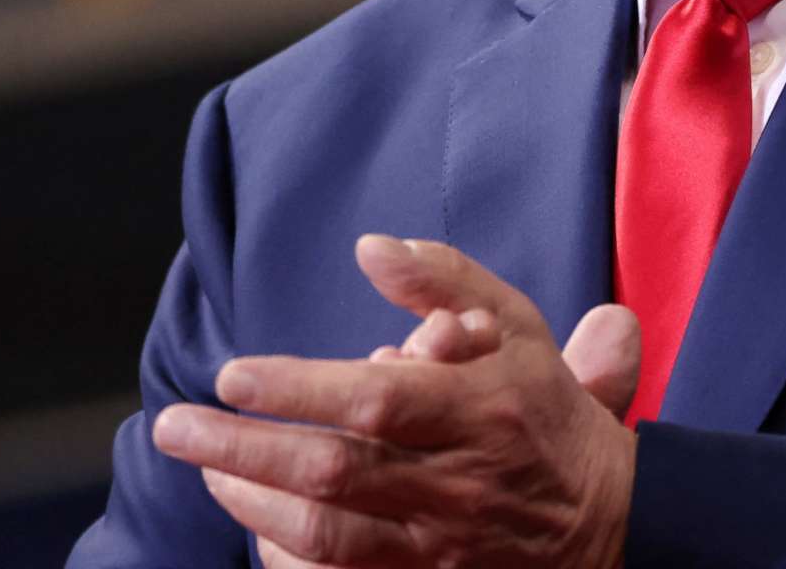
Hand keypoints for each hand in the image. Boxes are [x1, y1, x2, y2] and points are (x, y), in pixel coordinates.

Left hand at [153, 234, 641, 568]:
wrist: (611, 522)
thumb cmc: (546, 411)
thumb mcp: (517, 326)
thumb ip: (444, 279)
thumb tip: (370, 247)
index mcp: (481, 408)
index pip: (378, 401)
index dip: (299, 390)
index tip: (232, 375)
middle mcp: (458, 480)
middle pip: (337, 473)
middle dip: (245, 450)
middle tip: (175, 426)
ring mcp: (440, 542)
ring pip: (330, 535)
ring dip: (254, 502)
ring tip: (206, 467)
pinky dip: (289, 554)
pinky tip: (255, 522)